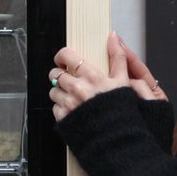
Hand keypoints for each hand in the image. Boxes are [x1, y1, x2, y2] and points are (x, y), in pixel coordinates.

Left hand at [49, 32, 163, 120]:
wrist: (117, 139)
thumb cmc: (121, 111)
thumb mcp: (123, 80)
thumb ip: (117, 56)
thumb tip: (113, 36)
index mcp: (90, 76)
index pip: (66, 56)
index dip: (63, 56)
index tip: (65, 60)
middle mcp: (76, 88)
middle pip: (56, 73)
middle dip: (61, 75)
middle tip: (70, 80)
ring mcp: (68, 103)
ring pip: (53, 91)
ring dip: (60, 92)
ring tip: (73, 97)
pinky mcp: (63, 118)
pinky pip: (55, 108)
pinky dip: (61, 107)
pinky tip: (74, 110)